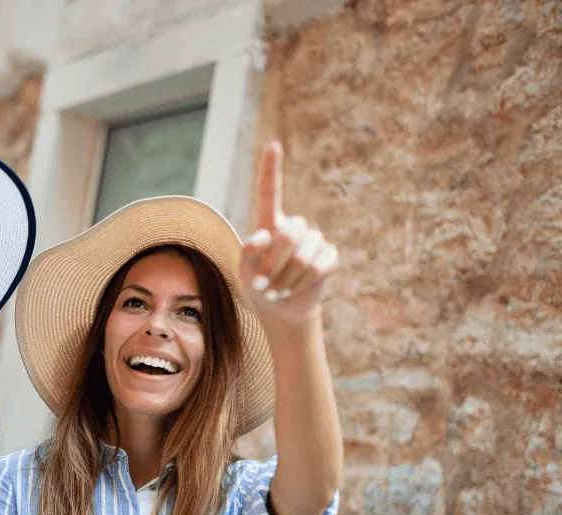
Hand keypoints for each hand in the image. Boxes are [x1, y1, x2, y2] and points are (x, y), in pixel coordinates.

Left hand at [240, 142, 338, 325]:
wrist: (281, 309)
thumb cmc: (259, 287)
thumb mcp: (244, 274)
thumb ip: (247, 256)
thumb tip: (262, 236)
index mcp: (270, 223)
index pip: (270, 192)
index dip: (271, 169)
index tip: (273, 145)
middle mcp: (294, 227)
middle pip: (289, 234)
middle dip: (273, 264)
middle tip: (262, 285)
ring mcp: (314, 239)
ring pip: (303, 256)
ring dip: (286, 280)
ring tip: (277, 290)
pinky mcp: (329, 256)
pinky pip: (319, 267)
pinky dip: (302, 284)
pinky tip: (294, 289)